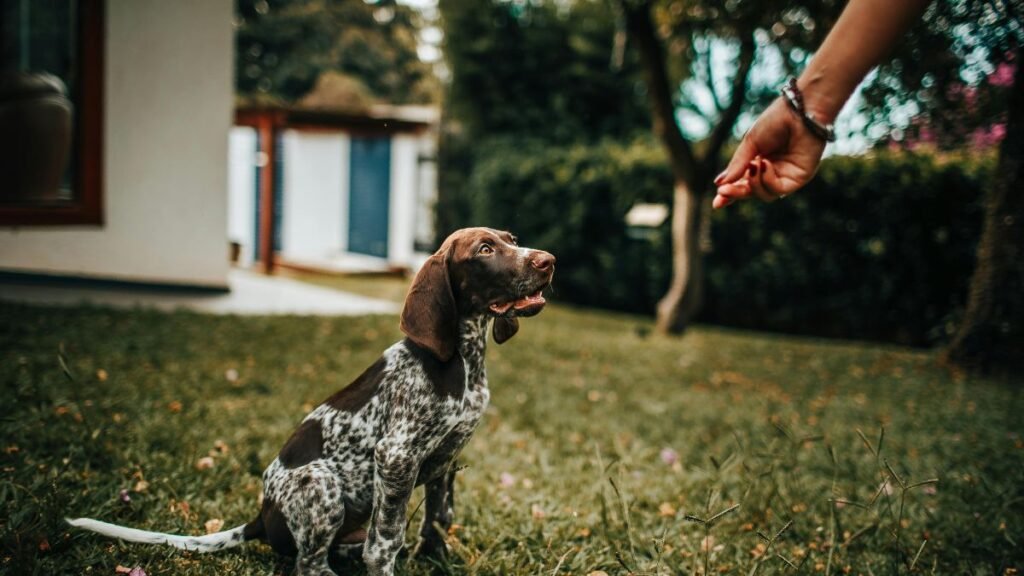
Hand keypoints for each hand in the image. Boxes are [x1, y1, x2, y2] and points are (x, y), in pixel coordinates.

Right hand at [712, 97, 826, 208]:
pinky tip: (765, 164)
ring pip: (765, 195)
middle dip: (736, 193)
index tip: (717, 202)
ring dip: (754, 184)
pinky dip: (767, 180)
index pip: (743, 183)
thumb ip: (737, 165)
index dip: (730, 193)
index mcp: (759, 162)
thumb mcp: (750, 144)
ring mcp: (786, 176)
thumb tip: (720, 184)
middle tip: (723, 191)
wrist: (799, 112)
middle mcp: (773, 172)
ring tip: (753, 166)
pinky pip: (778, 190)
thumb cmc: (775, 122)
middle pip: (753, 192)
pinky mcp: (799, 178)